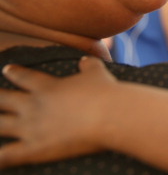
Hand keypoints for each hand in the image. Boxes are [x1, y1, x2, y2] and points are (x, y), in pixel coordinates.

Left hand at [0, 57, 115, 168]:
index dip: (14, 73)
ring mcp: (31, 128)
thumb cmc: (104, 92)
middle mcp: (33, 106)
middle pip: (4, 100)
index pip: (25, 77)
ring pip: (0, 126)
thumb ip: (88, 65)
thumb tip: (85, 60)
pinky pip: (7, 156)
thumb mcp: (97, 72)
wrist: (108, 115)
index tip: (6, 69)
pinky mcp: (34, 149)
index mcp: (47, 87)